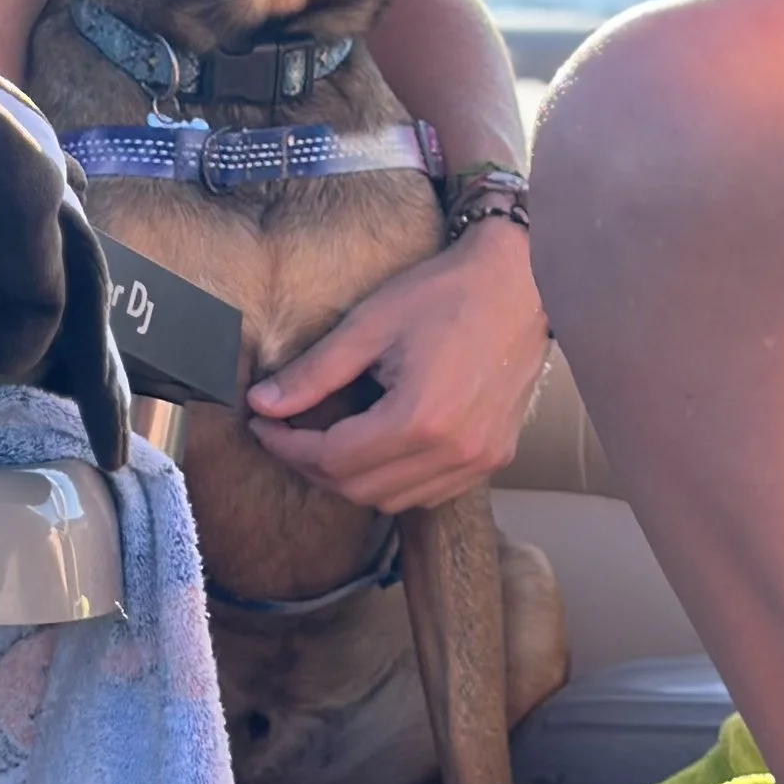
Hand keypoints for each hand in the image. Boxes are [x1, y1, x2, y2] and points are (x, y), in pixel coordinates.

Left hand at [246, 214, 548, 511]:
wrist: (522, 284)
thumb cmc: (446, 294)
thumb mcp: (369, 325)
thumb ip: (314, 373)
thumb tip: (263, 403)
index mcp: (421, 417)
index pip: (333, 459)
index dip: (287, 446)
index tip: (262, 424)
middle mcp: (455, 450)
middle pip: (359, 488)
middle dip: (311, 465)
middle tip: (285, 432)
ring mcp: (479, 460)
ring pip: (393, 499)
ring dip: (350, 478)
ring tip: (325, 440)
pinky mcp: (494, 458)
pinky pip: (429, 492)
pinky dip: (392, 481)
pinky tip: (374, 447)